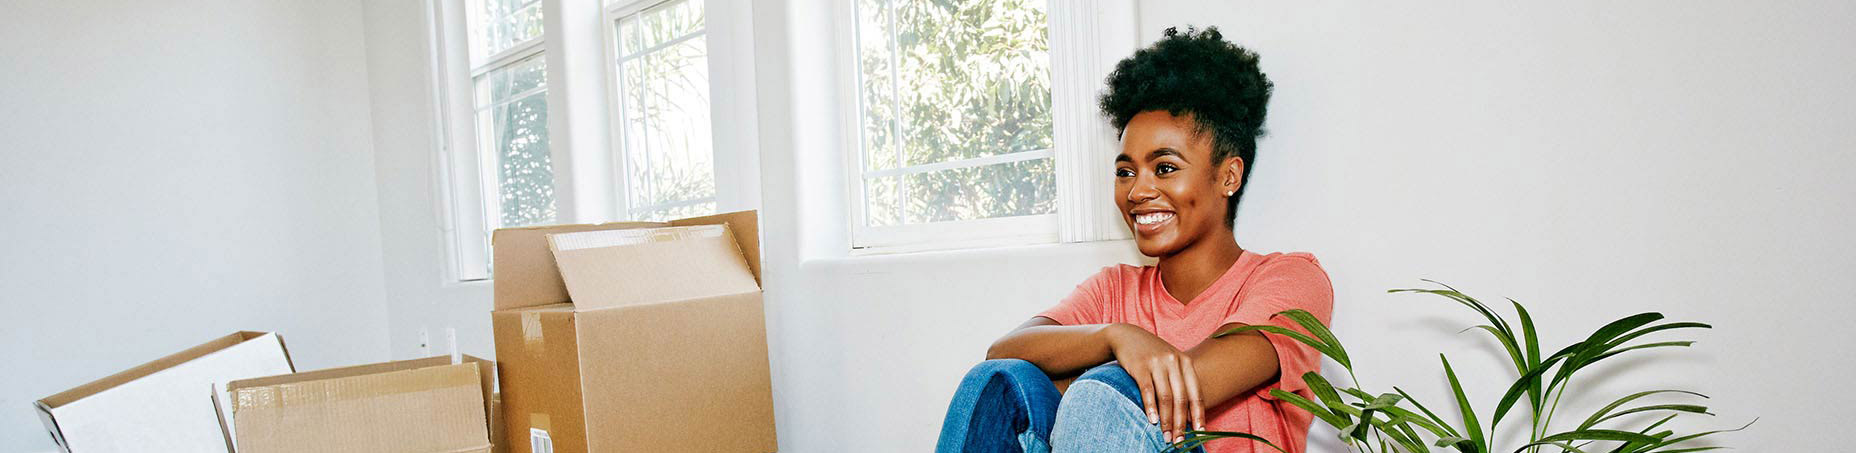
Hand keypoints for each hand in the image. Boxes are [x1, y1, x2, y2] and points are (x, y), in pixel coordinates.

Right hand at [1104, 323, 1204, 442]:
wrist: (1127, 336)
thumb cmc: (1152, 355)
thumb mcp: (1170, 363)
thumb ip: (1181, 384)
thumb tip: (1190, 416)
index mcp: (1186, 363)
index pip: (1196, 394)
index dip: (1199, 415)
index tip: (1200, 433)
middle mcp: (1174, 361)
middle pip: (1181, 398)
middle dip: (1181, 423)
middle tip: (1179, 441)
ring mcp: (1157, 362)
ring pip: (1166, 397)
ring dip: (1166, 420)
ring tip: (1166, 436)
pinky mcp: (1140, 365)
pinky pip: (1147, 390)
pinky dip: (1151, 407)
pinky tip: (1151, 420)